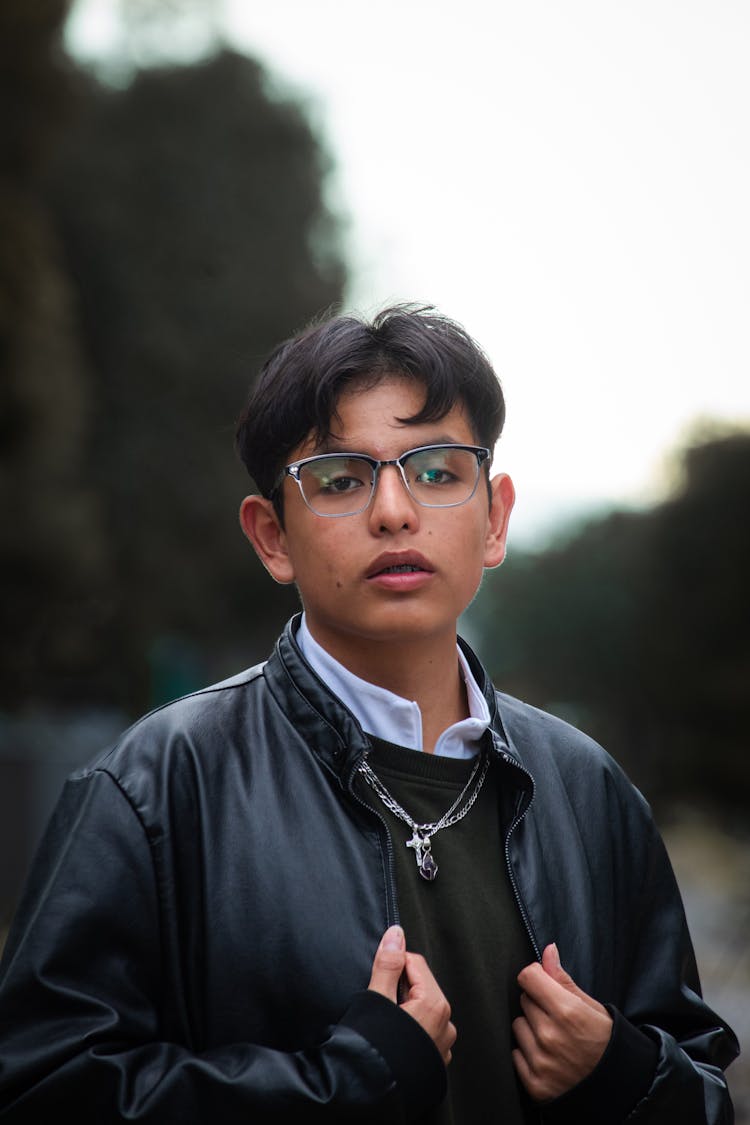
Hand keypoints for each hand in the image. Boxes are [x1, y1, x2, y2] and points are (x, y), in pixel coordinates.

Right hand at [368, 926, 455, 1064]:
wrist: (370, 1096)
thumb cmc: (373, 1048)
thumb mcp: (376, 998)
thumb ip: (387, 964)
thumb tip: (396, 933)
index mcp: (435, 1004)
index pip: (415, 963)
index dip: (393, 964)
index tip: (377, 975)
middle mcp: (446, 1024)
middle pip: (421, 985)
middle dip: (399, 986)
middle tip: (379, 1000)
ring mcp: (443, 1046)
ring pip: (423, 1009)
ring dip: (405, 1007)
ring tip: (385, 1020)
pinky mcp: (435, 1061)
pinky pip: (426, 1031)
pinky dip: (411, 1027)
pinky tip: (394, 1037)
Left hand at [512, 943, 612, 1101]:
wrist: (617, 1090)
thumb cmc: (607, 1044)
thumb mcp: (592, 1008)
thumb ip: (564, 980)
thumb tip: (547, 951)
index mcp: (567, 1012)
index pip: (528, 977)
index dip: (536, 977)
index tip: (544, 983)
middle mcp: (550, 1036)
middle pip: (524, 1000)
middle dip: (537, 1004)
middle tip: (558, 1017)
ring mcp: (541, 1061)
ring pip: (518, 1025)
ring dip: (531, 1029)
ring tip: (555, 1038)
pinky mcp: (534, 1084)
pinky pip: (516, 1054)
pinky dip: (528, 1054)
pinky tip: (549, 1057)